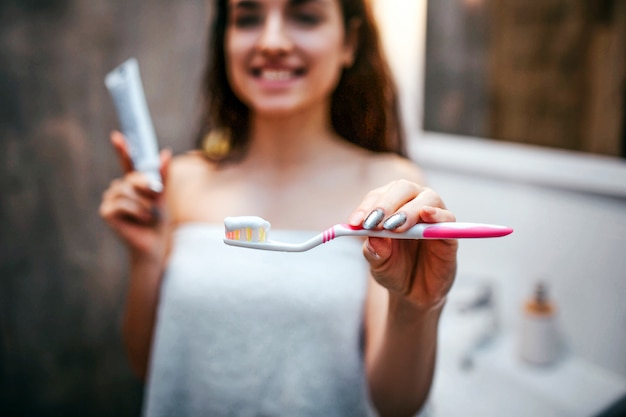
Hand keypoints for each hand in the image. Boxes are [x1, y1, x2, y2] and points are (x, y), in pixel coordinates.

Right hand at [99, 131, 171, 259]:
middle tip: (157, 199)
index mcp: (132, 183)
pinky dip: (136, 210)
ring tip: (149, 214)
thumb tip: (166, 151)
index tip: (117, 135)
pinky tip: (142, 219)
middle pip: (132, 178)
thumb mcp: (163, 195)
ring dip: (144, 203)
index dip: (122, 149)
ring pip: (127, 191)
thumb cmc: (158, 220)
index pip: (127, 163)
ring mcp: (110, 199)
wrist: (154, 243)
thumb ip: (163, 174)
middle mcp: (118, 189)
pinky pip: (122, 203)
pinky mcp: (106, 212)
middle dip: (147, 188)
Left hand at [349, 180, 457, 310]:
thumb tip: (374, 237)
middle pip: (403, 189)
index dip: (366, 206)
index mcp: (392, 206)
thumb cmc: (393, 269)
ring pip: (427, 198)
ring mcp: (434, 217)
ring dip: (409, 210)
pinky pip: (447, 218)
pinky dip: (437, 215)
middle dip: (386, 204)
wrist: (414, 293)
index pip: (379, 196)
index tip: (355, 222)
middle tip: (375, 222)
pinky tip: (426, 215)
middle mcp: (414, 204)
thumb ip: (374, 251)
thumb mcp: (378, 263)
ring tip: (394, 226)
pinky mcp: (449, 233)